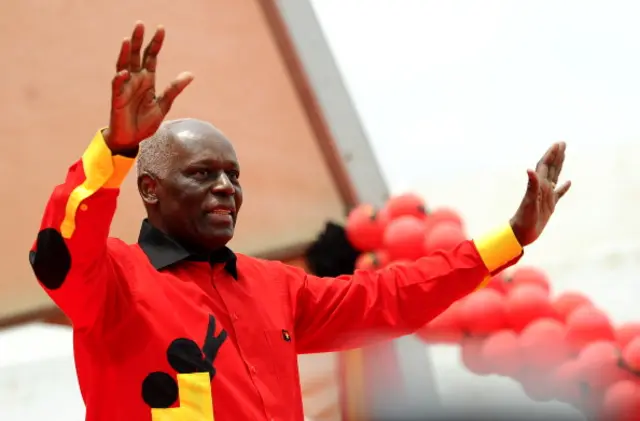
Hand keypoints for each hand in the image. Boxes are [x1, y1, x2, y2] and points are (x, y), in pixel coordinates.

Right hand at [104, 22, 193, 151]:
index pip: (151, 57)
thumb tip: (191, 74)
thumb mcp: (164, 105)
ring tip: (128, 40)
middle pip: (136, 56)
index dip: (156, 43)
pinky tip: (124, 72)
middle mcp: (135, 80)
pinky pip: (117, 86)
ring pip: (124, 66)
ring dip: (125, 54)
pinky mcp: (117, 99)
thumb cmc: (145, 122)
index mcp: (148, 80)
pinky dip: (120, 79)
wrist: (132, 139)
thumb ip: (174, 89)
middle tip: (140, 24)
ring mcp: (125, 88)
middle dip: (138, 40)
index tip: (161, 29)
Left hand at [510, 142, 570, 245]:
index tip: (558, 144)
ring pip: (555, 177)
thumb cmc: (523, 218)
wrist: (521, 233)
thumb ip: (531, 185)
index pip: (544, 166)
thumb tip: (530, 169)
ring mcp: (546, 196)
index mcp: (538, 186)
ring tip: (564, 155)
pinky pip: (558, 194)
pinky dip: (563, 188)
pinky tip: (568, 183)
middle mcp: (542, 188)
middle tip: (563, 143)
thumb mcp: (529, 202)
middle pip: (550, 168)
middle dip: (556, 155)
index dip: (551, 154)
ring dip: (559, 166)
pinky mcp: (549, 206)